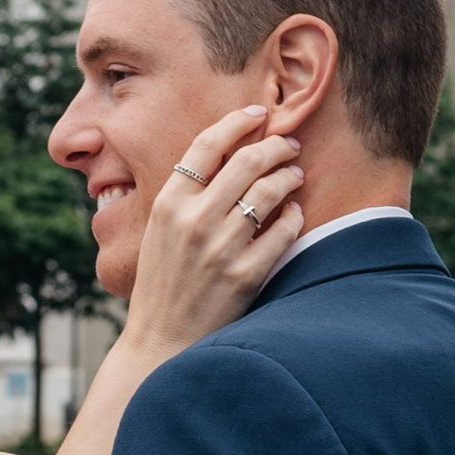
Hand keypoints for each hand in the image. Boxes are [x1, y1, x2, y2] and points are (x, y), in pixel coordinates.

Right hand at [123, 106, 305, 367]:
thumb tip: (226, 156)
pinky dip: (293, 217)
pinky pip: (283, 232)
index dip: (238, 122)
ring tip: (295, 176)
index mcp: (168, 203)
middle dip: (276, 145)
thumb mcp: (159, 232)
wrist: (161, 341)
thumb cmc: (163, 283)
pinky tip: (294, 214)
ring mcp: (220, 248)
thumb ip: (186, 196)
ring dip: (289, 177)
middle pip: (247, 161)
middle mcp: (193, 220)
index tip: (261, 113)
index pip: (208, 144)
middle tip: (289, 145)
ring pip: (269, 191)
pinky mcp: (245, 275)